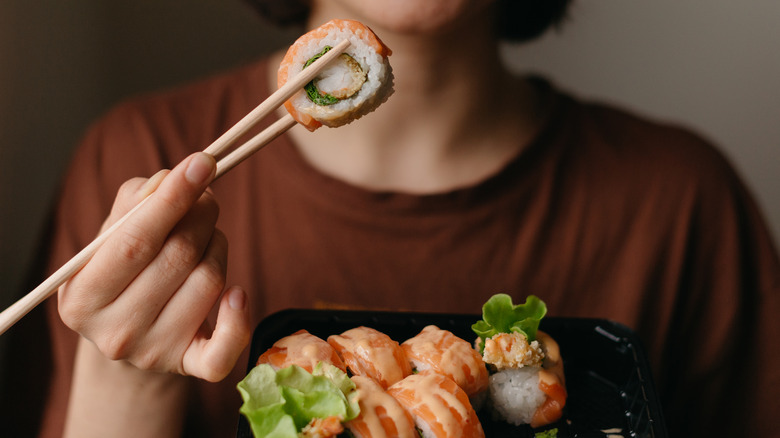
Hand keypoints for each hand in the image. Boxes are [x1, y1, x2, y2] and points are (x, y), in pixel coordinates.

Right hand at [58, 152, 250, 381]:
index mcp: (82, 297)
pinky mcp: (189, 367)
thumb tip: (173, 180)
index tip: (202, 162)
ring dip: (217, 245)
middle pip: (179, 256)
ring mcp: (153, 354)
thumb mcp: (112, 236)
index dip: (172, 199)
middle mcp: (114, 333)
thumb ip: (136, 202)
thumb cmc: (123, 271)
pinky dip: (239, 315)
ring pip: (210, 281)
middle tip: (206, 198)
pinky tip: (236, 293)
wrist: (129, 334)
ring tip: (206, 239)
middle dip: (202, 215)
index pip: (134, 241)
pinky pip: (226, 346)